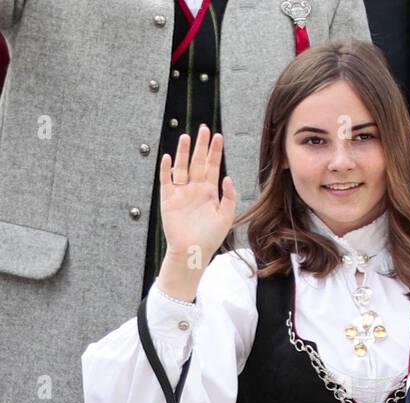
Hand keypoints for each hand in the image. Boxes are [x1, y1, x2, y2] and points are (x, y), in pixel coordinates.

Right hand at [159, 124, 236, 268]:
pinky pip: (166, 181)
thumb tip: (227, 178)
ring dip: (183, 152)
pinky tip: (168, 157)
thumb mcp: (225, 218)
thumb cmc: (210, 238)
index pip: (212, 166)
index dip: (215, 151)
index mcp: (209, 192)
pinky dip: (166, 169)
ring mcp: (181, 193)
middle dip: (201, 145)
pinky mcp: (168, 200)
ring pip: (182, 167)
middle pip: (197, 162)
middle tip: (204, 129)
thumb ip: (229, 198)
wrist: (191, 252)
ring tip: (186, 137)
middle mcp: (195, 189)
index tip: (218, 136)